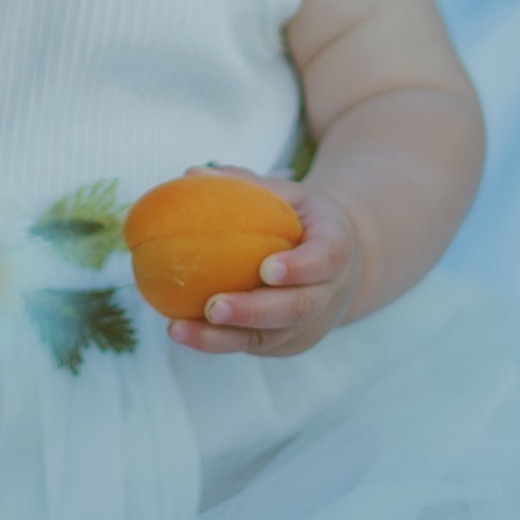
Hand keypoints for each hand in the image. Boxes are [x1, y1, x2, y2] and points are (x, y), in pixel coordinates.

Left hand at [167, 175, 365, 359]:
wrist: (340, 266)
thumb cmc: (303, 222)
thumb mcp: (287, 195)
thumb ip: (245, 185)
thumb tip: (191, 174)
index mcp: (335, 247)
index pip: (325, 259)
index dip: (300, 268)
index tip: (266, 269)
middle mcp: (328, 292)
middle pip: (297, 308)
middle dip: (254, 311)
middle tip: (213, 307)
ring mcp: (310, 323)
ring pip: (270, 337)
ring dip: (223, 337)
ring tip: (179, 328)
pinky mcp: (288, 342)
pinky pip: (252, 345)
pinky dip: (216, 341)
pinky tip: (181, 330)